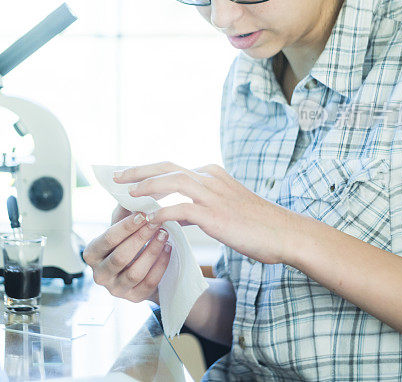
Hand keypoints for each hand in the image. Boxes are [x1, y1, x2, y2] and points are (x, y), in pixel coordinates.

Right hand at [82, 211, 171, 302]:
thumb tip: (132, 192)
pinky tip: (168, 250)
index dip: (126, 226)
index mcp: (91, 254)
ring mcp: (116, 289)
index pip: (108, 239)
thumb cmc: (126, 243)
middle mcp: (100, 275)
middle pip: (121, 256)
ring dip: (152, 251)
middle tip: (157, 222)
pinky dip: (160, 265)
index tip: (144, 214)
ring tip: (164, 235)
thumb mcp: (121, 226)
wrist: (137, 268)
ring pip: (135, 272)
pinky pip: (148, 283)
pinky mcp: (134, 298)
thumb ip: (124, 211)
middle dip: (141, 237)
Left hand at [116, 161, 297, 264]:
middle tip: (116, 176)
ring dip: (146, 186)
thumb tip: (175, 211)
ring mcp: (212, 194)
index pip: (172, 167)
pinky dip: (162, 212)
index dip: (147, 170)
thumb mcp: (225, 207)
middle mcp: (210, 178)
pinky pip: (181, 209)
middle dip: (138, 170)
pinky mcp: (214, 214)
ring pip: (171, 181)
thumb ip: (200, 205)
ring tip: (126, 194)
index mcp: (212, 174)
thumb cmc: (258, 225)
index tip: (127, 175)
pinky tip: (148, 220)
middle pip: (166, 167)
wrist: (285, 233)